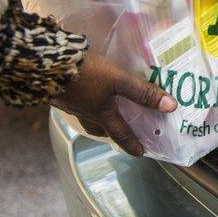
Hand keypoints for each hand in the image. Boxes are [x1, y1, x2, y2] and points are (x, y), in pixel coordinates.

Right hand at [51, 53, 176, 155]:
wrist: (47, 63)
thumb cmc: (86, 75)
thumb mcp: (119, 81)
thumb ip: (143, 92)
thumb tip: (170, 107)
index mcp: (100, 114)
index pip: (120, 134)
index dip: (132, 143)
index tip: (141, 153)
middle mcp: (84, 112)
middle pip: (99, 128)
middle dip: (112, 132)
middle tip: (121, 133)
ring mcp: (70, 102)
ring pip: (87, 116)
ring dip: (97, 117)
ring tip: (105, 110)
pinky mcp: (60, 91)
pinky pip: (77, 102)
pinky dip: (85, 101)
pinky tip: (87, 90)